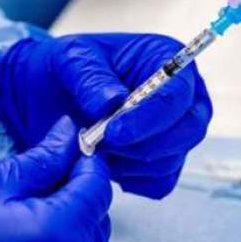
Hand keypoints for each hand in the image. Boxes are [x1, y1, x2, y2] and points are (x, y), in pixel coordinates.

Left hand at [0, 33, 212, 198]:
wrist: (52, 95)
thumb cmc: (69, 68)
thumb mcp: (70, 59)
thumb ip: (90, 76)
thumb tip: (112, 102)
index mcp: (167, 58)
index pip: (177, 94)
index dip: (150, 117)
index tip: (114, 131)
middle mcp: (182, 96)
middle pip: (188, 130)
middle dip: (142, 144)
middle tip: (100, 144)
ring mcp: (177, 131)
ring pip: (171, 160)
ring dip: (128, 162)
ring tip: (93, 146)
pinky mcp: (165, 160)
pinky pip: (159, 183)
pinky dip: (129, 178)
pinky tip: (104, 160)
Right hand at [0, 117, 110, 241]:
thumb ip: (41, 159)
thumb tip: (70, 132)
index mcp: (56, 234)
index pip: (98, 186)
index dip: (87, 161)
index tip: (70, 148)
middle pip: (99, 216)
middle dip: (79, 190)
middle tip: (45, 177)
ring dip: (74, 221)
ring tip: (33, 209)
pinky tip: (33, 239)